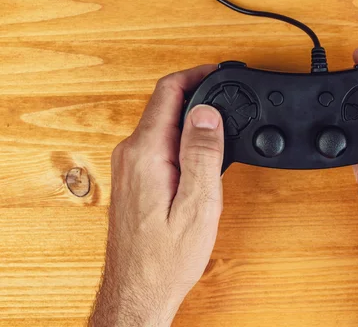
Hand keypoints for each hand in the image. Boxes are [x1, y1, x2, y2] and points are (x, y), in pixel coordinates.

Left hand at [89, 65, 223, 325]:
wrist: (139, 289)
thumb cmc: (167, 257)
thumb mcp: (198, 205)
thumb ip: (203, 154)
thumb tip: (208, 113)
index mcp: (146, 153)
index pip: (168, 92)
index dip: (197, 73)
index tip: (220, 69)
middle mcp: (130, 154)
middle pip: (164, 104)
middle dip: (197, 91)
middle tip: (227, 90)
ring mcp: (128, 166)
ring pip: (161, 122)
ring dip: (190, 114)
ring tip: (220, 114)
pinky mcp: (133, 178)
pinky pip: (157, 141)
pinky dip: (181, 134)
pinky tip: (200, 143)